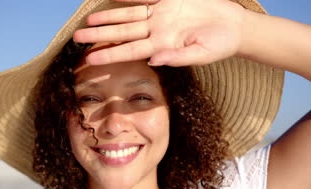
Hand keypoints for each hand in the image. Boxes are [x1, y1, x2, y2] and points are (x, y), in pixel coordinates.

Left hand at [73, 0, 245, 66]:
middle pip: (122, 33)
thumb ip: (177, 57)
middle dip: (99, 36)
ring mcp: (161, 16)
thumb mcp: (200, 54)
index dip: (109, 54)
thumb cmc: (220, 44)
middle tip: (76, 39)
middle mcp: (156, 31)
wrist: (234, 26)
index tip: (90, 58)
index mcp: (162, 46)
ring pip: (127, 17)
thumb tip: (153, 60)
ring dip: (107, 19)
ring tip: (87, 22)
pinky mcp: (168, 2)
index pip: (129, 51)